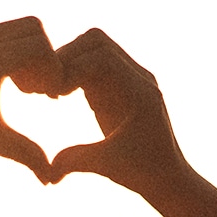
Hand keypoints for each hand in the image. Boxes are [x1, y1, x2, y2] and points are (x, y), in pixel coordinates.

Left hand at [0, 17, 68, 180]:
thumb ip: (25, 154)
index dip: (53, 70)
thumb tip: (52, 180)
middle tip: (38, 90)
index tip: (49, 97)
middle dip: (44, 56)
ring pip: (14, 27)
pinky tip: (0, 84)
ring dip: (25, 52)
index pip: (40, 46)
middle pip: (33, 27)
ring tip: (21, 89)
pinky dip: (7, 51)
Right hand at [48, 29, 188, 195]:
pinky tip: (62, 95)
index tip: (54, 95)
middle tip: (49, 88)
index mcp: (140, 92)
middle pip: (96, 40)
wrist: (168, 176)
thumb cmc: (143, 173)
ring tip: (54, 91)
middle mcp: (139, 78)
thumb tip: (48, 173)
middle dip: (66, 58)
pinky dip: (74, 71)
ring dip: (69, 62)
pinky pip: (94, 62)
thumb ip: (77, 162)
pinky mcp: (121, 84)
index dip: (71, 68)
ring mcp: (131, 78)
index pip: (101, 57)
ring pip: (94, 47)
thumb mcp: (107, 167)